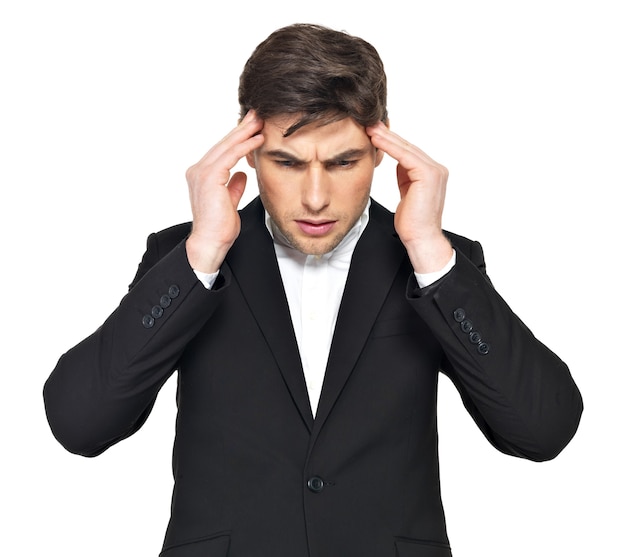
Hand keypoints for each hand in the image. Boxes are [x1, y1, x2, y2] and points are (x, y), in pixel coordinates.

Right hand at [185, 110, 264, 272]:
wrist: (211, 242)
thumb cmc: (219, 227)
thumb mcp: (229, 202)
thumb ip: (233, 186)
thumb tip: (241, 175)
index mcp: (202, 175)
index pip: (223, 151)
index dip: (238, 138)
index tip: (253, 127)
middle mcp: (199, 170)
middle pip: (224, 143)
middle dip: (242, 128)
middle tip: (257, 113)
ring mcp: (202, 172)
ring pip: (227, 146)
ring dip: (245, 132)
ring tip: (260, 120)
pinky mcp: (210, 177)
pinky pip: (230, 156)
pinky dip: (245, 146)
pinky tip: (258, 139)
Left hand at [366, 122, 452, 273]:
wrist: (420, 238)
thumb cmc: (411, 222)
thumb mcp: (406, 193)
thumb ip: (404, 176)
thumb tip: (397, 162)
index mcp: (432, 173)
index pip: (409, 152)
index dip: (391, 141)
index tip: (374, 132)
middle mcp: (437, 169)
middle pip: (408, 147)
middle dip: (388, 135)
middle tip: (369, 123)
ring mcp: (435, 171)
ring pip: (406, 149)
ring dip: (386, 137)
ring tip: (370, 128)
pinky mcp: (428, 175)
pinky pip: (405, 156)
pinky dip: (390, 147)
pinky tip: (377, 140)